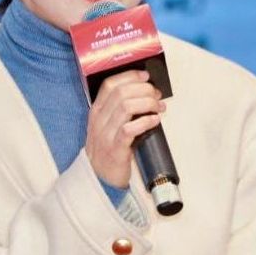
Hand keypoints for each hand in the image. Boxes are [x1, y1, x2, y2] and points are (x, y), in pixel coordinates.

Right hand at [85, 70, 165, 188]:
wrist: (98, 178)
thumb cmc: (107, 150)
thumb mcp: (106, 126)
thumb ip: (118, 110)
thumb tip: (143, 94)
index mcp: (96, 111)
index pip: (109, 85)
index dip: (129, 76)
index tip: (145, 76)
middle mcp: (99, 120)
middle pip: (121, 93)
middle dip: (144, 89)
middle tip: (157, 95)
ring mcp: (106, 134)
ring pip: (126, 107)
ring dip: (148, 103)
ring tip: (159, 107)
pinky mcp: (115, 149)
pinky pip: (130, 129)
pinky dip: (145, 121)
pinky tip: (155, 120)